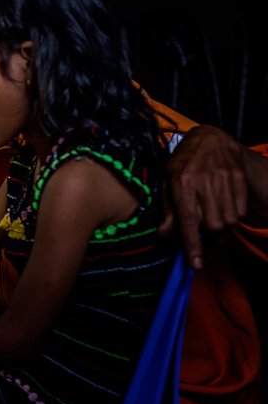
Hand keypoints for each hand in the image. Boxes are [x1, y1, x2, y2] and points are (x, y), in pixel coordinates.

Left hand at [161, 125, 247, 268]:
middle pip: (213, 226)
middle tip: (203, 228)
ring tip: (212, 213)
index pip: (188, 220)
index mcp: (182, 184)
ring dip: (221, 225)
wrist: (210, 139)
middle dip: (208, 234)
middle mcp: (203, 182)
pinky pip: (240, 211)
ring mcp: (223, 179)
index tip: (196, 264)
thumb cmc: (183, 164)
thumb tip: (162, 236)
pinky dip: (232, 214)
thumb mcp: (168, 183)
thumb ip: (168, 211)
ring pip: (229, 221)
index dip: (192, 244)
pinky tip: (222, 203)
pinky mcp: (238, 179)